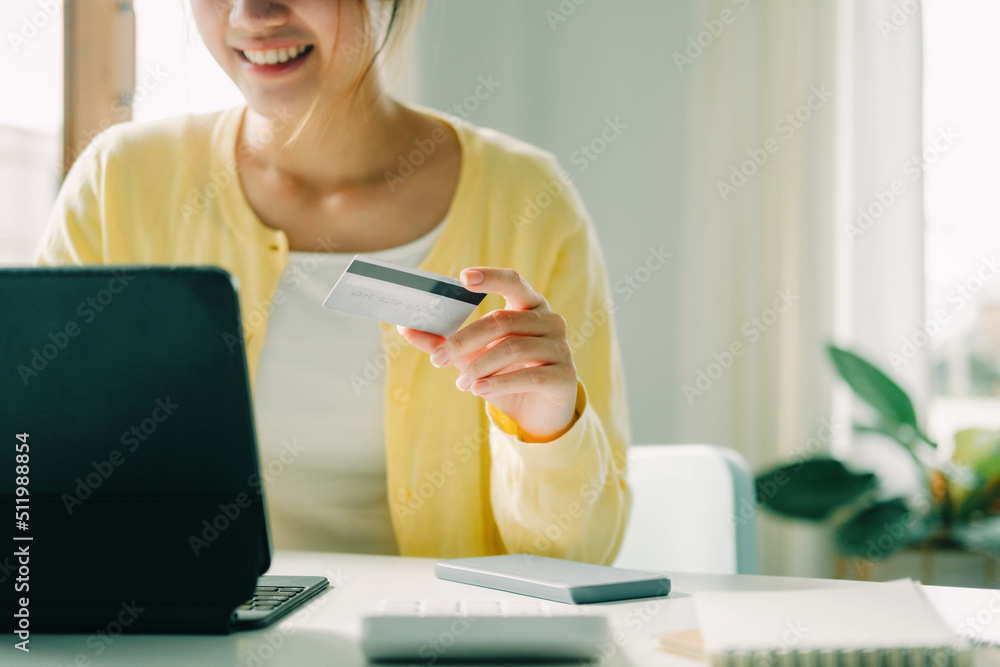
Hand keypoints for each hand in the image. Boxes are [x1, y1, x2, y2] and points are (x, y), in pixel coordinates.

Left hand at [397, 267, 578, 440]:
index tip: (463, 278)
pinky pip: (529, 376)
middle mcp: (550, 321)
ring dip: (480, 367)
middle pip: (502, 321)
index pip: (513, 282)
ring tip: (462, 383)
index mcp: (529, 306)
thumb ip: (445, 342)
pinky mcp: (565, 376)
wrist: (538, 414)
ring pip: (513, 348)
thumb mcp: (473, 357)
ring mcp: (561, 348)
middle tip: (439, 358)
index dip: (491, 277)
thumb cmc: (505, 375)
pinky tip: (479, 390)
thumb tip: (407, 329)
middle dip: (465, 340)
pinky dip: (499, 383)